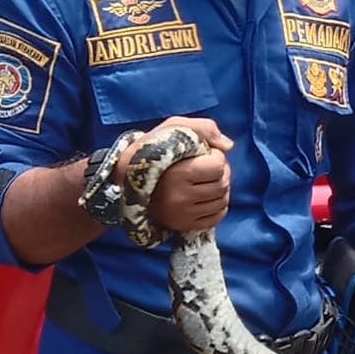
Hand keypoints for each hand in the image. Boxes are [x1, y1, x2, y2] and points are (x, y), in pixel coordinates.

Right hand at [117, 117, 233, 234]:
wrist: (124, 177)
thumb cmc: (152, 149)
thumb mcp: (173, 127)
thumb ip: (204, 128)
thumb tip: (229, 146)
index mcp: (177, 173)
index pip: (218, 165)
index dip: (215, 156)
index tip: (204, 153)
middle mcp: (180, 197)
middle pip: (222, 183)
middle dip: (219, 172)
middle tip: (205, 167)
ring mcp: (182, 214)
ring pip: (222, 201)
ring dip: (219, 188)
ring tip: (204, 180)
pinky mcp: (183, 225)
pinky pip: (217, 217)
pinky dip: (217, 206)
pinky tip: (205, 196)